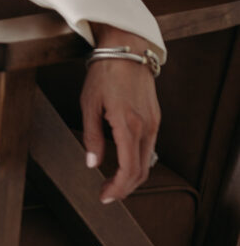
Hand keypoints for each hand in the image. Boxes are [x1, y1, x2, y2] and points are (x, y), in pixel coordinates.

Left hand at [81, 57, 160, 204]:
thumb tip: (92, 163)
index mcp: (128, 125)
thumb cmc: (105, 72)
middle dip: (125, 188)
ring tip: (114, 182)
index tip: (104, 197)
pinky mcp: (156, 117)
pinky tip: (124, 162)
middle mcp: (146, 127)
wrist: (128, 49)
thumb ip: (92, 137)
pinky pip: (150, 147)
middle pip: (141, 171)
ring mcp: (154, 122)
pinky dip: (138, 161)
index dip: (117, 189)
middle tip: (108, 194)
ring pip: (148, 161)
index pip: (128, 170)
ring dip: (133, 176)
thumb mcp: (89, 104)